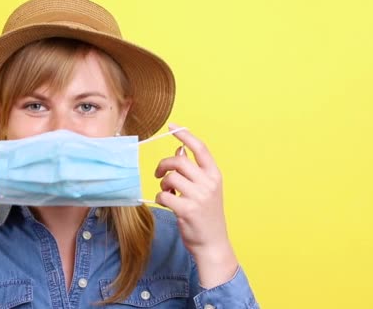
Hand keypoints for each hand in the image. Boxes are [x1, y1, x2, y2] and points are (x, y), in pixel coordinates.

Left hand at [154, 123, 237, 287]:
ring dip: (162, 184)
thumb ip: (193, 170)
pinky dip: (160, 198)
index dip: (185, 135)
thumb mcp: (205, 189)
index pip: (200, 148)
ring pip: (169, 177)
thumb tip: (179, 150)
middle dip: (163, 165)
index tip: (172, 127)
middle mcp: (209, 183)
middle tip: (158, 173)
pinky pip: (163, 195)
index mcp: (214, 175)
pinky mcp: (187, 210)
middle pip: (178, 160)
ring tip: (168, 192)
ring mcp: (199, 197)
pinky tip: (167, 203)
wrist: (213, 244)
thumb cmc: (206, 215)